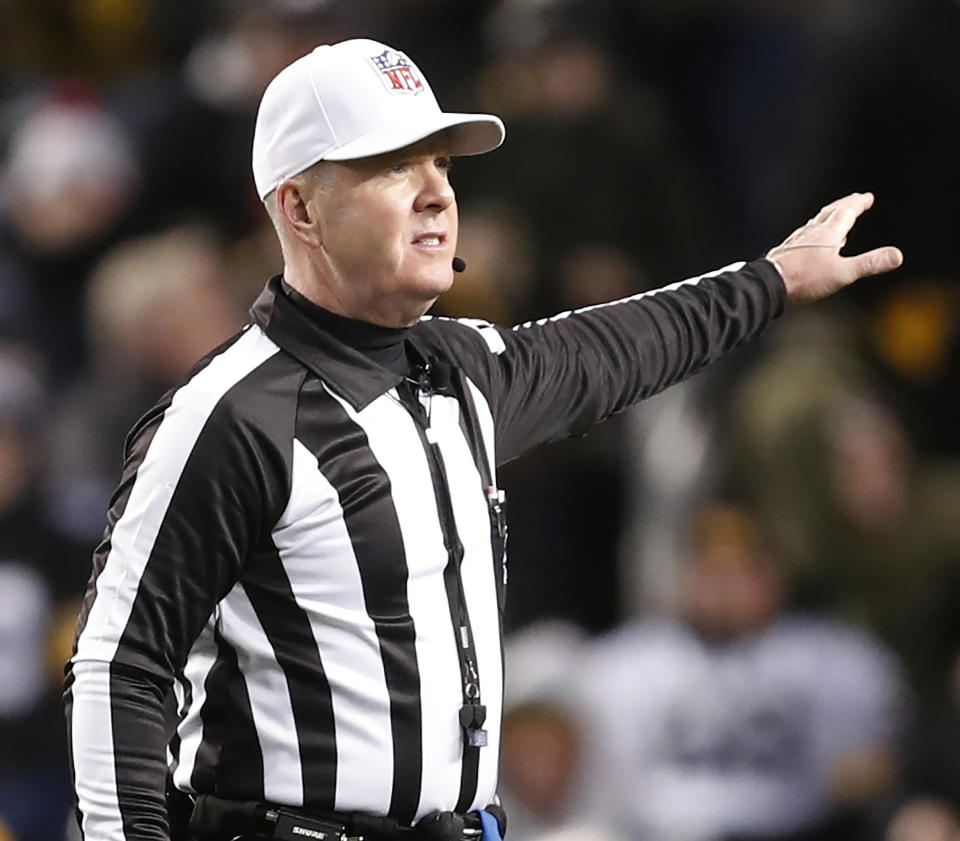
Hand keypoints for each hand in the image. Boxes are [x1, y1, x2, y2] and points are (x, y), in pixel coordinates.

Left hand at [766, 192, 902, 301]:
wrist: (770, 284)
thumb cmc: (805, 279)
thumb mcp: (843, 273)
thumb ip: (869, 264)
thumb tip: (897, 255)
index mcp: (828, 233)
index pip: (846, 212)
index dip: (858, 204)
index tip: (867, 197)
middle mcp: (812, 232)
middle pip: (830, 212)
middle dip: (844, 204)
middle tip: (855, 199)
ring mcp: (798, 240)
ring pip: (817, 222)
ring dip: (829, 215)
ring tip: (837, 216)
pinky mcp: (788, 250)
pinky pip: (806, 234)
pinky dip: (816, 230)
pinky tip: (814, 241)